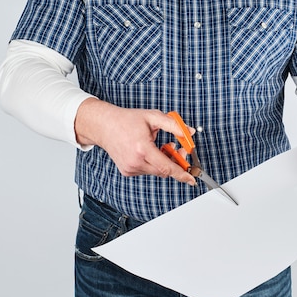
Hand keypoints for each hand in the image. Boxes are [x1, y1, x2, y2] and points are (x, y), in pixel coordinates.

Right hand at [74, 99, 196, 184]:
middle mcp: (135, 161)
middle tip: (176, 148)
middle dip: (174, 162)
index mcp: (142, 148)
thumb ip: (173, 125)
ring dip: (162, 162)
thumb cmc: (126, 120)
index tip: (191, 179)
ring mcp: (130, 168)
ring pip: (155, 171)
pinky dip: (151, 163)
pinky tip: (147, 151)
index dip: (181, 174)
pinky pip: (146, 171)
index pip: (167, 167)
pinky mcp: (127, 171)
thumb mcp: (152, 117)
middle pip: (163, 171)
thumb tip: (189, 132)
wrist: (104, 126)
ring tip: (159, 146)